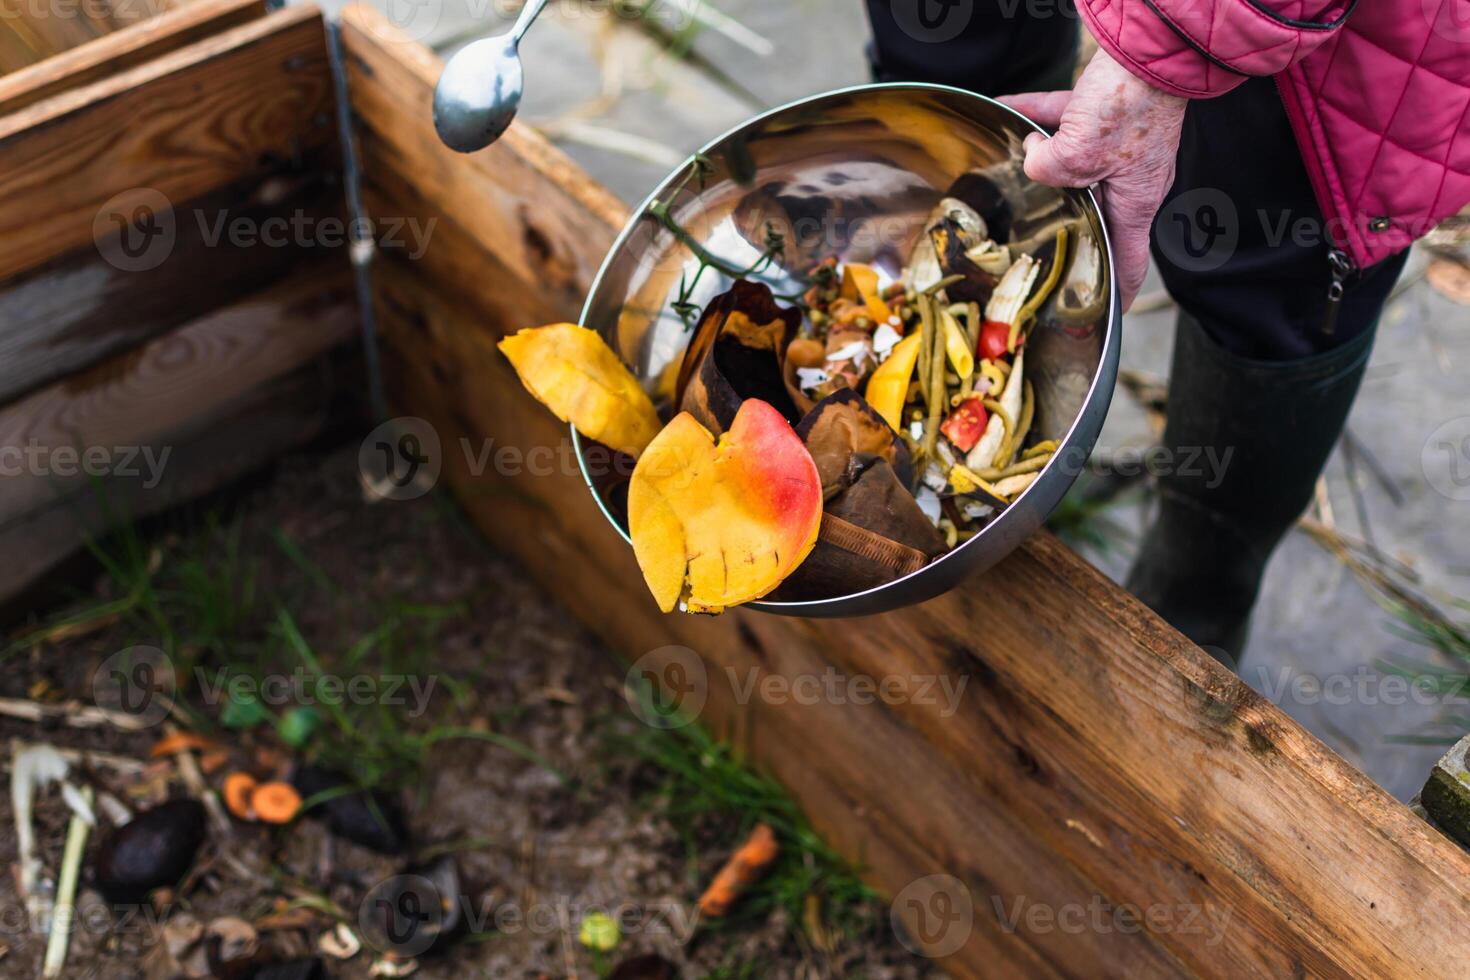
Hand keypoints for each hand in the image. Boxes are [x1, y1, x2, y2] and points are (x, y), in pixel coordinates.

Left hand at [1000, 49, 1187, 310]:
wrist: (1152, 48)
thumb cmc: (1131, 106)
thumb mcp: (1077, 155)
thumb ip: (1047, 171)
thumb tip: (1032, 159)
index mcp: (1135, 204)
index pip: (1128, 263)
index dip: (1116, 293)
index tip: (1105, 312)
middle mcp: (1131, 180)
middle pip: (1091, 211)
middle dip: (1062, 218)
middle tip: (1036, 234)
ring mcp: (1121, 146)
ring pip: (1075, 161)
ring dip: (1044, 156)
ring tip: (1015, 157)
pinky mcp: (1111, 112)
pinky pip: (1069, 117)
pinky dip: (1041, 113)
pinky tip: (1011, 104)